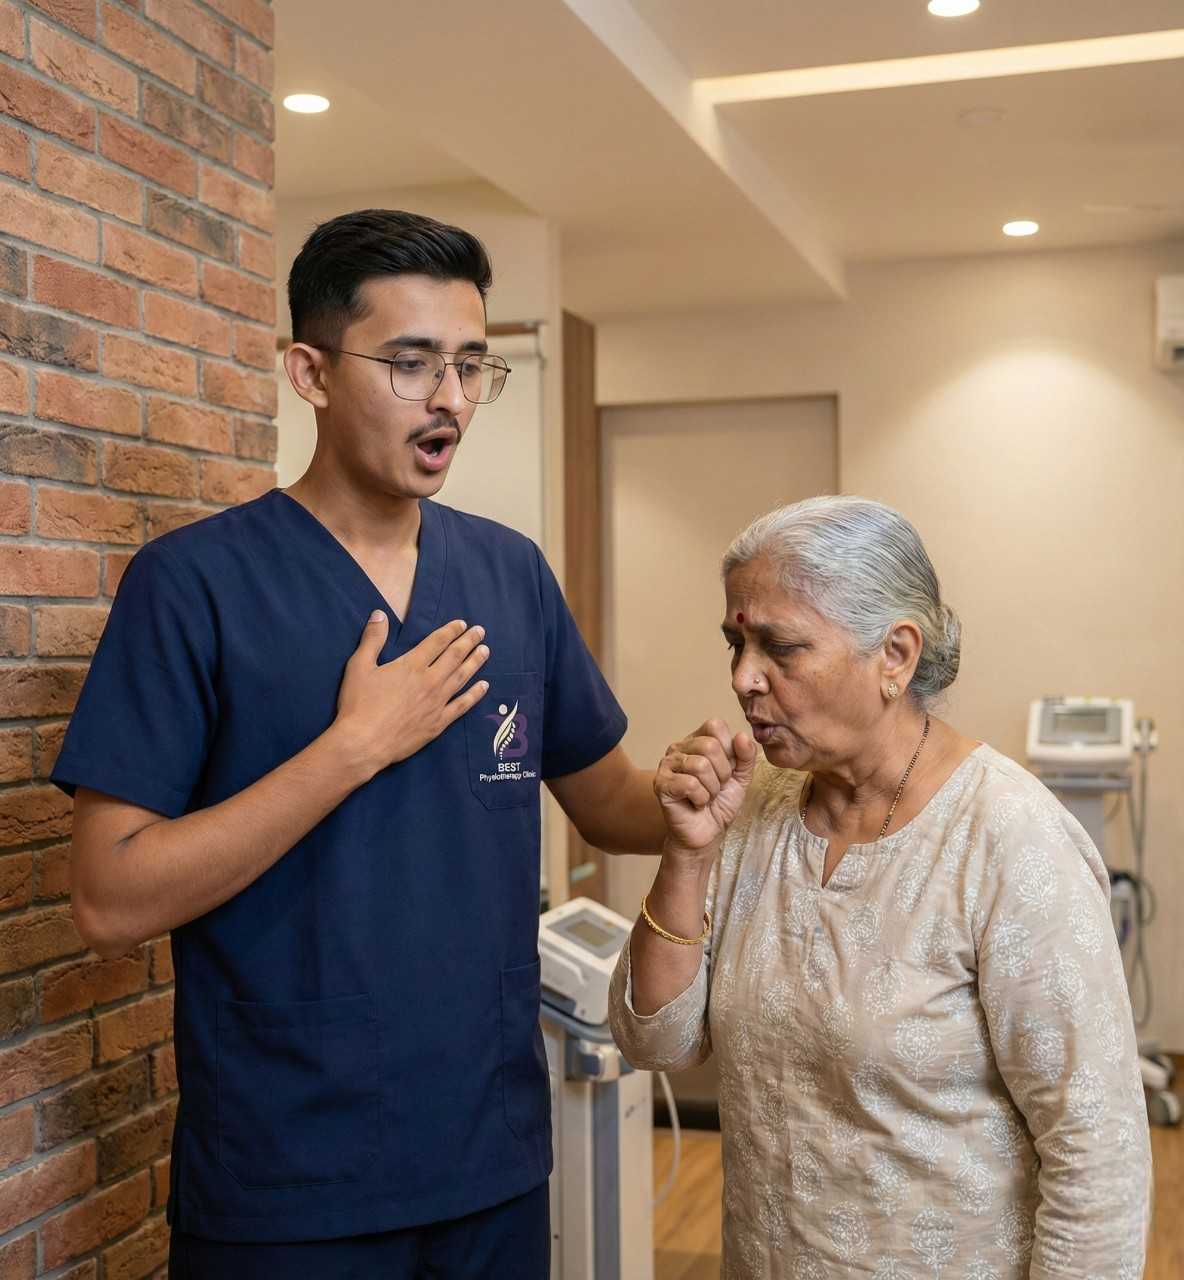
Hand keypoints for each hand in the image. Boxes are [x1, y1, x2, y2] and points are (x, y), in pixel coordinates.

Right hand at [334, 613, 489, 777]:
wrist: (364, 742)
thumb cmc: (358, 704)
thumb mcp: (359, 666)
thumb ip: (372, 639)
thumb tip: (379, 614)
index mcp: (411, 665)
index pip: (437, 642)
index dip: (451, 631)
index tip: (462, 624)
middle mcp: (429, 681)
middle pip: (455, 656)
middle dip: (469, 641)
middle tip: (481, 631)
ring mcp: (437, 702)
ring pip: (462, 677)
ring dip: (475, 662)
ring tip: (485, 651)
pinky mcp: (438, 722)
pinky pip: (462, 705)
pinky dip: (475, 694)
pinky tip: (484, 686)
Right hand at [654, 719, 755, 855]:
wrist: (707, 833)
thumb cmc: (720, 803)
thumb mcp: (741, 777)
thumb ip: (746, 755)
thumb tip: (741, 735)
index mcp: (697, 740)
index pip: (715, 725)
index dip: (729, 750)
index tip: (727, 770)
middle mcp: (678, 748)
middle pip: (710, 746)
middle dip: (722, 773)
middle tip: (716, 788)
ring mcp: (667, 765)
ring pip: (700, 765)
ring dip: (712, 789)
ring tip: (706, 796)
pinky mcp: (661, 784)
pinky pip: (690, 784)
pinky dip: (701, 799)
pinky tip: (696, 804)